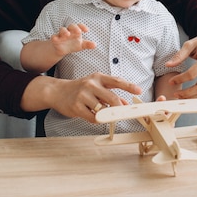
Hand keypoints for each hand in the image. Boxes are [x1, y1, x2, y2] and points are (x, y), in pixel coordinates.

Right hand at [21, 72, 140, 122]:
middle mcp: (91, 84)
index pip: (116, 81)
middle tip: (124, 113)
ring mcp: (83, 95)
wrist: (57, 91)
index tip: (139, 90)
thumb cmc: (80, 88)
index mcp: (98, 77)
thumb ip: (110, 93)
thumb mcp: (96, 87)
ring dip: (106, 115)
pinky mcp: (76, 106)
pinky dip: (96, 119)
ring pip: (102, 110)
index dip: (129, 86)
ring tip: (101, 112)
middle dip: (120, 108)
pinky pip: (93, 117)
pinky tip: (92, 115)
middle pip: (112, 98)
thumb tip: (125, 104)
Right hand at [51, 23, 95, 56]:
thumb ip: (88, 44)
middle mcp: (69, 31)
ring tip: (67, 34)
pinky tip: (55, 39)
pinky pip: (54, 37)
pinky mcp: (55, 39)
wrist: (62, 49)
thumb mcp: (81, 45)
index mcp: (76, 31)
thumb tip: (95, 45)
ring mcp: (61, 34)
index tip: (87, 30)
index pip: (80, 26)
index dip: (83, 27)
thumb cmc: (73, 44)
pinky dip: (54, 37)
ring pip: (62, 29)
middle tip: (78, 31)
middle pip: (71, 26)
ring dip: (64, 31)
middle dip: (75, 27)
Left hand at [164, 30, 196, 98]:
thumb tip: (167, 65)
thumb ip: (179, 55)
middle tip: (176, 94)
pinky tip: (193, 96)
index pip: (191, 74)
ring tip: (182, 97)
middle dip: (186, 94)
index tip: (170, 81)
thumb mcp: (190, 44)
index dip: (179, 80)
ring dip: (194, 98)